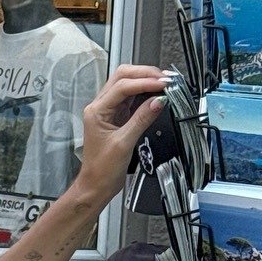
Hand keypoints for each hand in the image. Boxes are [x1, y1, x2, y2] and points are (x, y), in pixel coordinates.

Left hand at [75, 65, 174, 208]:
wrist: (96, 186)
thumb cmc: (102, 170)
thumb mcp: (124, 143)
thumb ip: (141, 119)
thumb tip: (158, 101)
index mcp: (97, 111)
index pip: (122, 86)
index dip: (144, 82)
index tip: (163, 84)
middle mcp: (100, 107)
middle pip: (122, 77)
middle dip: (144, 74)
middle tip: (164, 79)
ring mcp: (109, 111)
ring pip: (127, 85)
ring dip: (145, 81)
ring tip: (163, 84)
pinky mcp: (117, 117)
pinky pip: (131, 98)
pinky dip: (144, 93)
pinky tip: (156, 94)